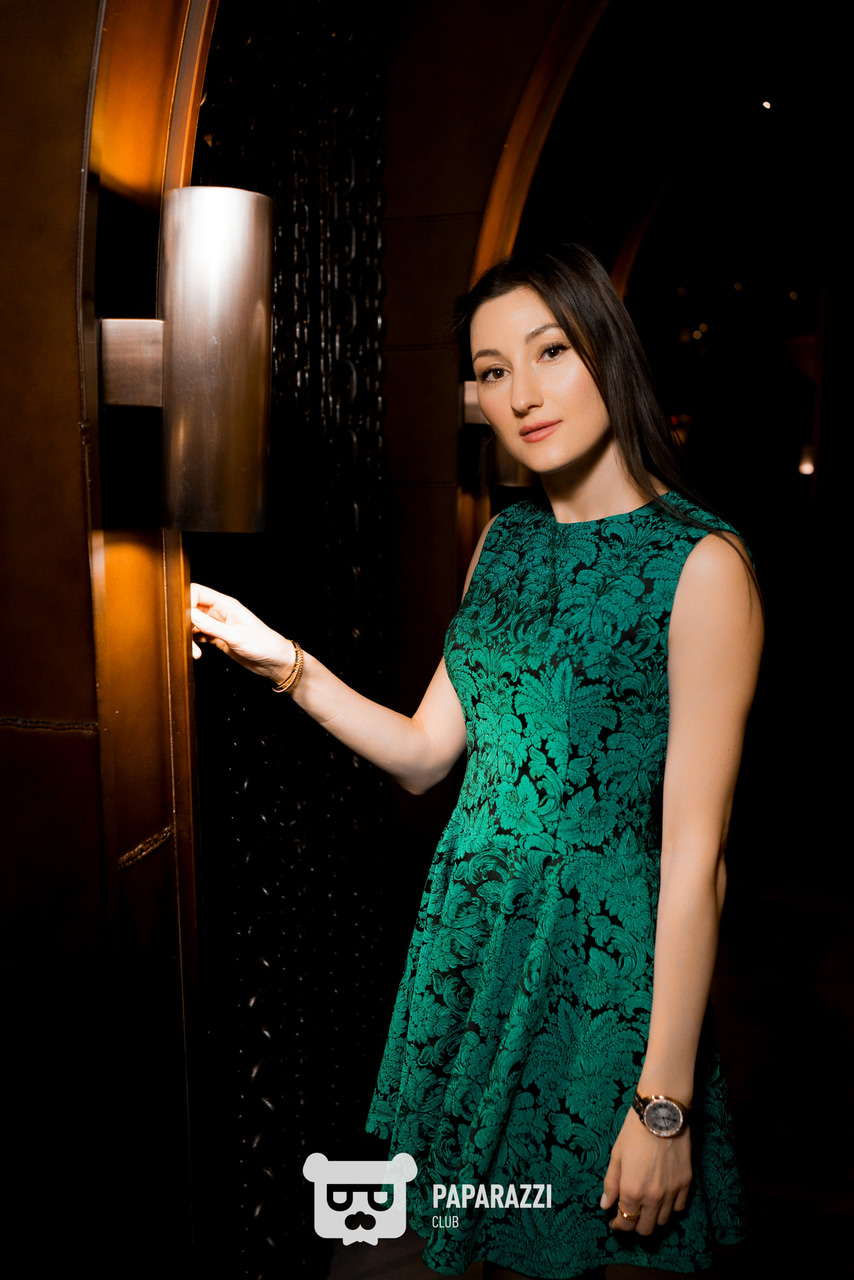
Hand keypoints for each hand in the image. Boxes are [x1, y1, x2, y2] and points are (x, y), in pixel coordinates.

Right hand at [191, 583, 293, 682]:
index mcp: (226, 604)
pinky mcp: (217, 638)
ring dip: (188, 637)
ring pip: (193, 624)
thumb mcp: (236, 636)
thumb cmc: (263, 644)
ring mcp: (218, 625)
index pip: (196, 592)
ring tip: (193, 651)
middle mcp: (219, 612)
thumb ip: (212, 626)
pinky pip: (198, 636)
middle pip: (191, 608)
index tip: (179, 618)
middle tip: (184, 638)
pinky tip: (195, 652)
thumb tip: (190, 615)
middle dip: (184, 623)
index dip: (184, 601)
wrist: (274, 662)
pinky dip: (193, 643)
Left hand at [600, 1106, 691, 1235]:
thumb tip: (605, 1205)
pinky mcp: (686, 1183)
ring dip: (652, 1217)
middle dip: (635, 1225)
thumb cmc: (634, 1132)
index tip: (614, 1222)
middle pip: (645, 1228)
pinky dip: (670, 1208)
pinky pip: (679, 1207)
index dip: (618, 1225)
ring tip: (645, 1205)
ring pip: (663, 1221)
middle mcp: (654, 1197)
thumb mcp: (616, 1155)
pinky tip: (662, 1197)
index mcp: (632, 1191)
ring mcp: (672, 1192)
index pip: (626, 1223)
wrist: (661, 1113)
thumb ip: (611, 1183)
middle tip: (629, 1214)